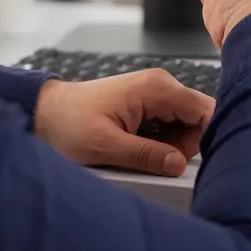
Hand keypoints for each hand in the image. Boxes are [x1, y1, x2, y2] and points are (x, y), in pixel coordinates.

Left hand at [33, 70, 213, 176]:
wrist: (46, 113)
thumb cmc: (69, 124)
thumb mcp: (106, 146)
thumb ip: (146, 155)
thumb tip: (179, 165)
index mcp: (156, 88)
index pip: (204, 110)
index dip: (204, 138)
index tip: (187, 160)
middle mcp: (161, 85)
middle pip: (198, 119)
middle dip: (185, 145)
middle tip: (155, 160)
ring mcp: (155, 93)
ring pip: (186, 124)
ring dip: (172, 146)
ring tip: (140, 152)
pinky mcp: (148, 103)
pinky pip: (171, 125)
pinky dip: (162, 142)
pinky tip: (138, 147)